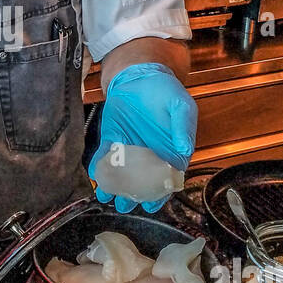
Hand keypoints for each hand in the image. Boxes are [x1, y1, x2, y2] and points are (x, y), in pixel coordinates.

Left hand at [89, 62, 196, 213]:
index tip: (152, 204)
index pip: (166, 178)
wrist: (139, 75)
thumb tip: (186, 149)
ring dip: (116, 188)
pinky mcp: (112, 141)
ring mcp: (129, 150)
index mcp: (170, 151)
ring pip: (123, 175)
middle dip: (135, 197)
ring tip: (109, 198)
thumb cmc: (165, 90)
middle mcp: (149, 155)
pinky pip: (105, 158)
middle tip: (126, 206)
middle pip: (143, 182)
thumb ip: (183, 127)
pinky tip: (96, 178)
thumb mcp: (181, 105)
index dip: (160, 193)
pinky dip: (100, 169)